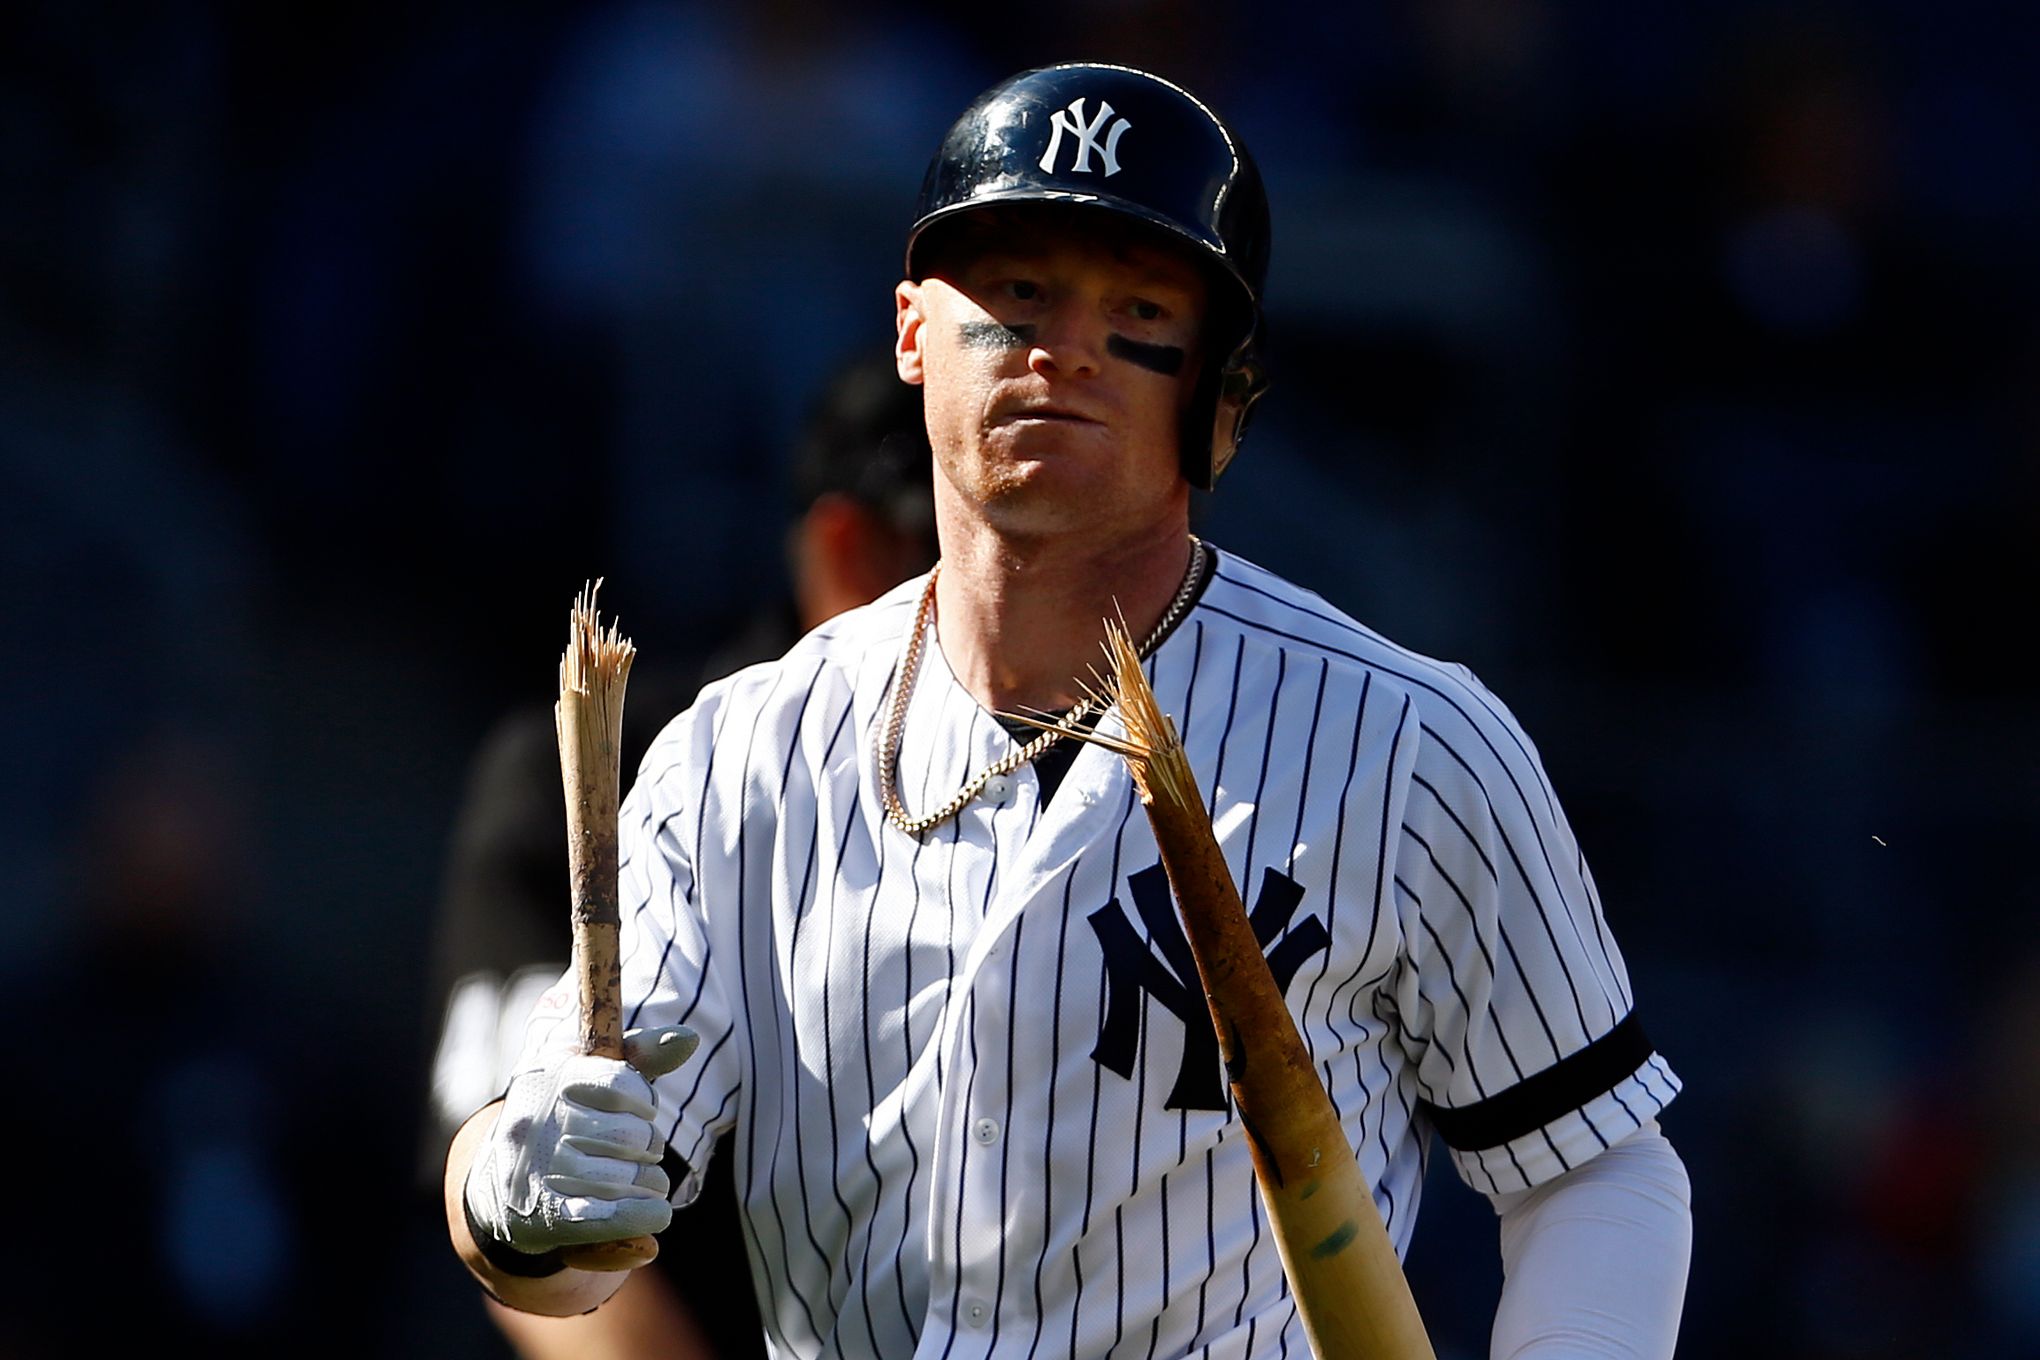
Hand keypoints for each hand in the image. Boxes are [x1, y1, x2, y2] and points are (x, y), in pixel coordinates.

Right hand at [463, 1025, 698, 1263]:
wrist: (501, 1179)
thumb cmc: (565, 1115)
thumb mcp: (593, 1072)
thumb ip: (641, 1054)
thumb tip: (690, 1038)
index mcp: (552, 1079)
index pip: (619, 1085)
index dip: (644, 1102)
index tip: (642, 1111)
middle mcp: (540, 1125)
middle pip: (627, 1137)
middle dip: (650, 1146)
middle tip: (646, 1152)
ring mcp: (540, 1173)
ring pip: (621, 1180)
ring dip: (649, 1183)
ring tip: (648, 1182)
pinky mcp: (546, 1217)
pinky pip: (602, 1218)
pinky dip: (638, 1216)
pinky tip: (656, 1214)